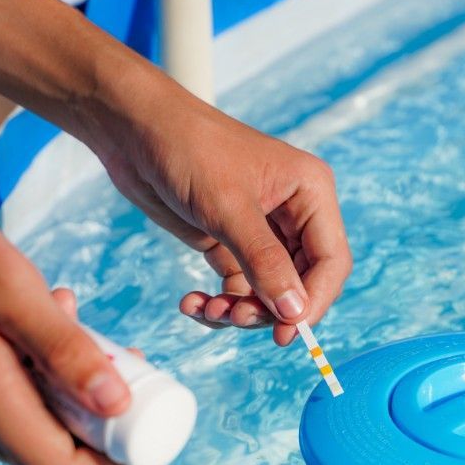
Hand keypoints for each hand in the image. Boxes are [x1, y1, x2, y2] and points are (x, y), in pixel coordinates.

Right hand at [0, 153, 135, 464]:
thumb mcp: (7, 283)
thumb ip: (62, 348)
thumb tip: (118, 402)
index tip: (148, 427)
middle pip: (50, 456)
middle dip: (99, 423)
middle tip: (125, 366)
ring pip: (27, 428)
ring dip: (66, 394)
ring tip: (79, 329)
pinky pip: (0, 405)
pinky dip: (33, 380)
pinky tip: (36, 327)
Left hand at [84, 71, 352, 345]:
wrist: (133, 130)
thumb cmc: (188, 150)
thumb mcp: (228, 209)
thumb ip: (265, 264)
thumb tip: (296, 314)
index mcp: (310, 193)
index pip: (331, 261)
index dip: (313, 302)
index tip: (286, 334)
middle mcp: (294, 214)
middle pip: (301, 284)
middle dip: (269, 308)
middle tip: (233, 319)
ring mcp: (262, 231)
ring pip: (268, 293)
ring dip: (240, 311)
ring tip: (207, 311)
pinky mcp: (230, 242)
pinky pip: (238, 288)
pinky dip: (219, 304)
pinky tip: (192, 303)